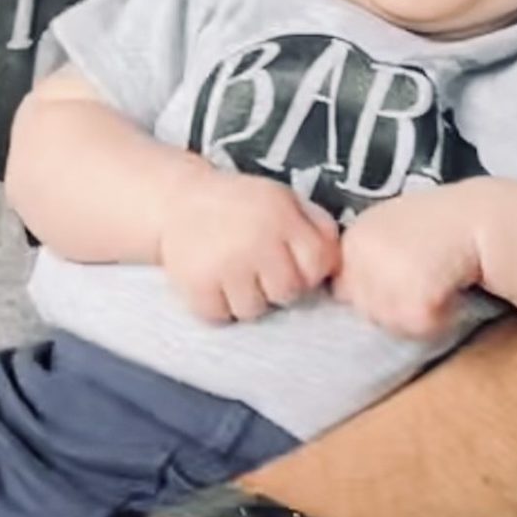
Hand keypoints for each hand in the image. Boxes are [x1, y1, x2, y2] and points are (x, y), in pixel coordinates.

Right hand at [157, 169, 341, 323]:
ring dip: (246, 299)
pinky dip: (217, 306)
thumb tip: (340, 265)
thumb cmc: (240, 204)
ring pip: (253, 311)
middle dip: (277, 286)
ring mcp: (224, 265)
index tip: (291, 262)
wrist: (176, 200)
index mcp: (281, 216)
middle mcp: (255, 241)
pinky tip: (214, 283)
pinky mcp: (196, 285)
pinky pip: (219, 317)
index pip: (318, 265)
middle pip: (287, 293)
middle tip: (258, 269)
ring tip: (233, 275)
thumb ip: (317, 226)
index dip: (309, 270)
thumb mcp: (283, 199)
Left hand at [336, 181, 496, 342]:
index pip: (343, 289)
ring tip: (438, 284)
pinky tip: (451, 292)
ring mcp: (386, 275)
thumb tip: (344, 292)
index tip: (402, 278)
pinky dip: (439, 318)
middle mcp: (363, 254)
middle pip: (366, 310)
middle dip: (393, 305)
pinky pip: (419, 327)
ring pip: (390, 322)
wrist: (483, 217)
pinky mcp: (414, 298)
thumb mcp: (390, 228)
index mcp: (355, 237)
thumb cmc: (440, 224)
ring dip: (415, 313)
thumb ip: (366, 257)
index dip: (373, 291)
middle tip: (423, 282)